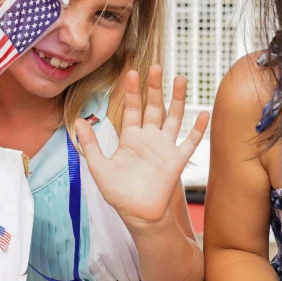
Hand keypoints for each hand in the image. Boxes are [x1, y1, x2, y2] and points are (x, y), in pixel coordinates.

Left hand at [74, 66, 208, 231]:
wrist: (137, 214)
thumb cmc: (118, 193)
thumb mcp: (98, 167)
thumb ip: (90, 144)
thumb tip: (78, 120)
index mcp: (130, 138)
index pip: (132, 109)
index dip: (132, 91)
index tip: (131, 72)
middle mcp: (149, 138)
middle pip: (153, 107)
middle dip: (154, 87)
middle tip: (156, 67)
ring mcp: (164, 147)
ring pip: (173, 117)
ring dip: (177, 99)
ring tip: (180, 79)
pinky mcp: (176, 160)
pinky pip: (189, 142)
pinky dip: (197, 128)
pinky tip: (203, 113)